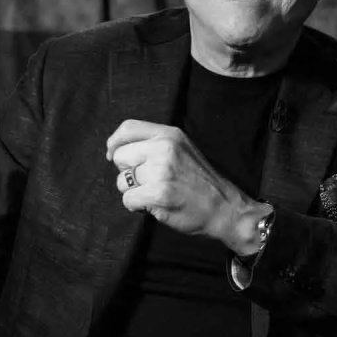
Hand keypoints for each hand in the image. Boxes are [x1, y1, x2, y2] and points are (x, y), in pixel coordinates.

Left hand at [106, 119, 266, 254]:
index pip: (128, 128)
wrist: (224, 208)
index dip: (115, 143)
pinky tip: (154, 205)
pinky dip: (137, 206)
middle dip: (128, 172)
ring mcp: (162, 170)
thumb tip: (116, 149)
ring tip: (155, 194)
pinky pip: (128, 199)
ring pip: (122, 181)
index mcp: (169, 134)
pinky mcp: (160, 193)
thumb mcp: (181, 149)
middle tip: (148, 181)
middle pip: (120, 156)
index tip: (113, 155)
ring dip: (133, 192)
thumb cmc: (198, 181)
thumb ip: (154, 144)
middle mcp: (165, 148)